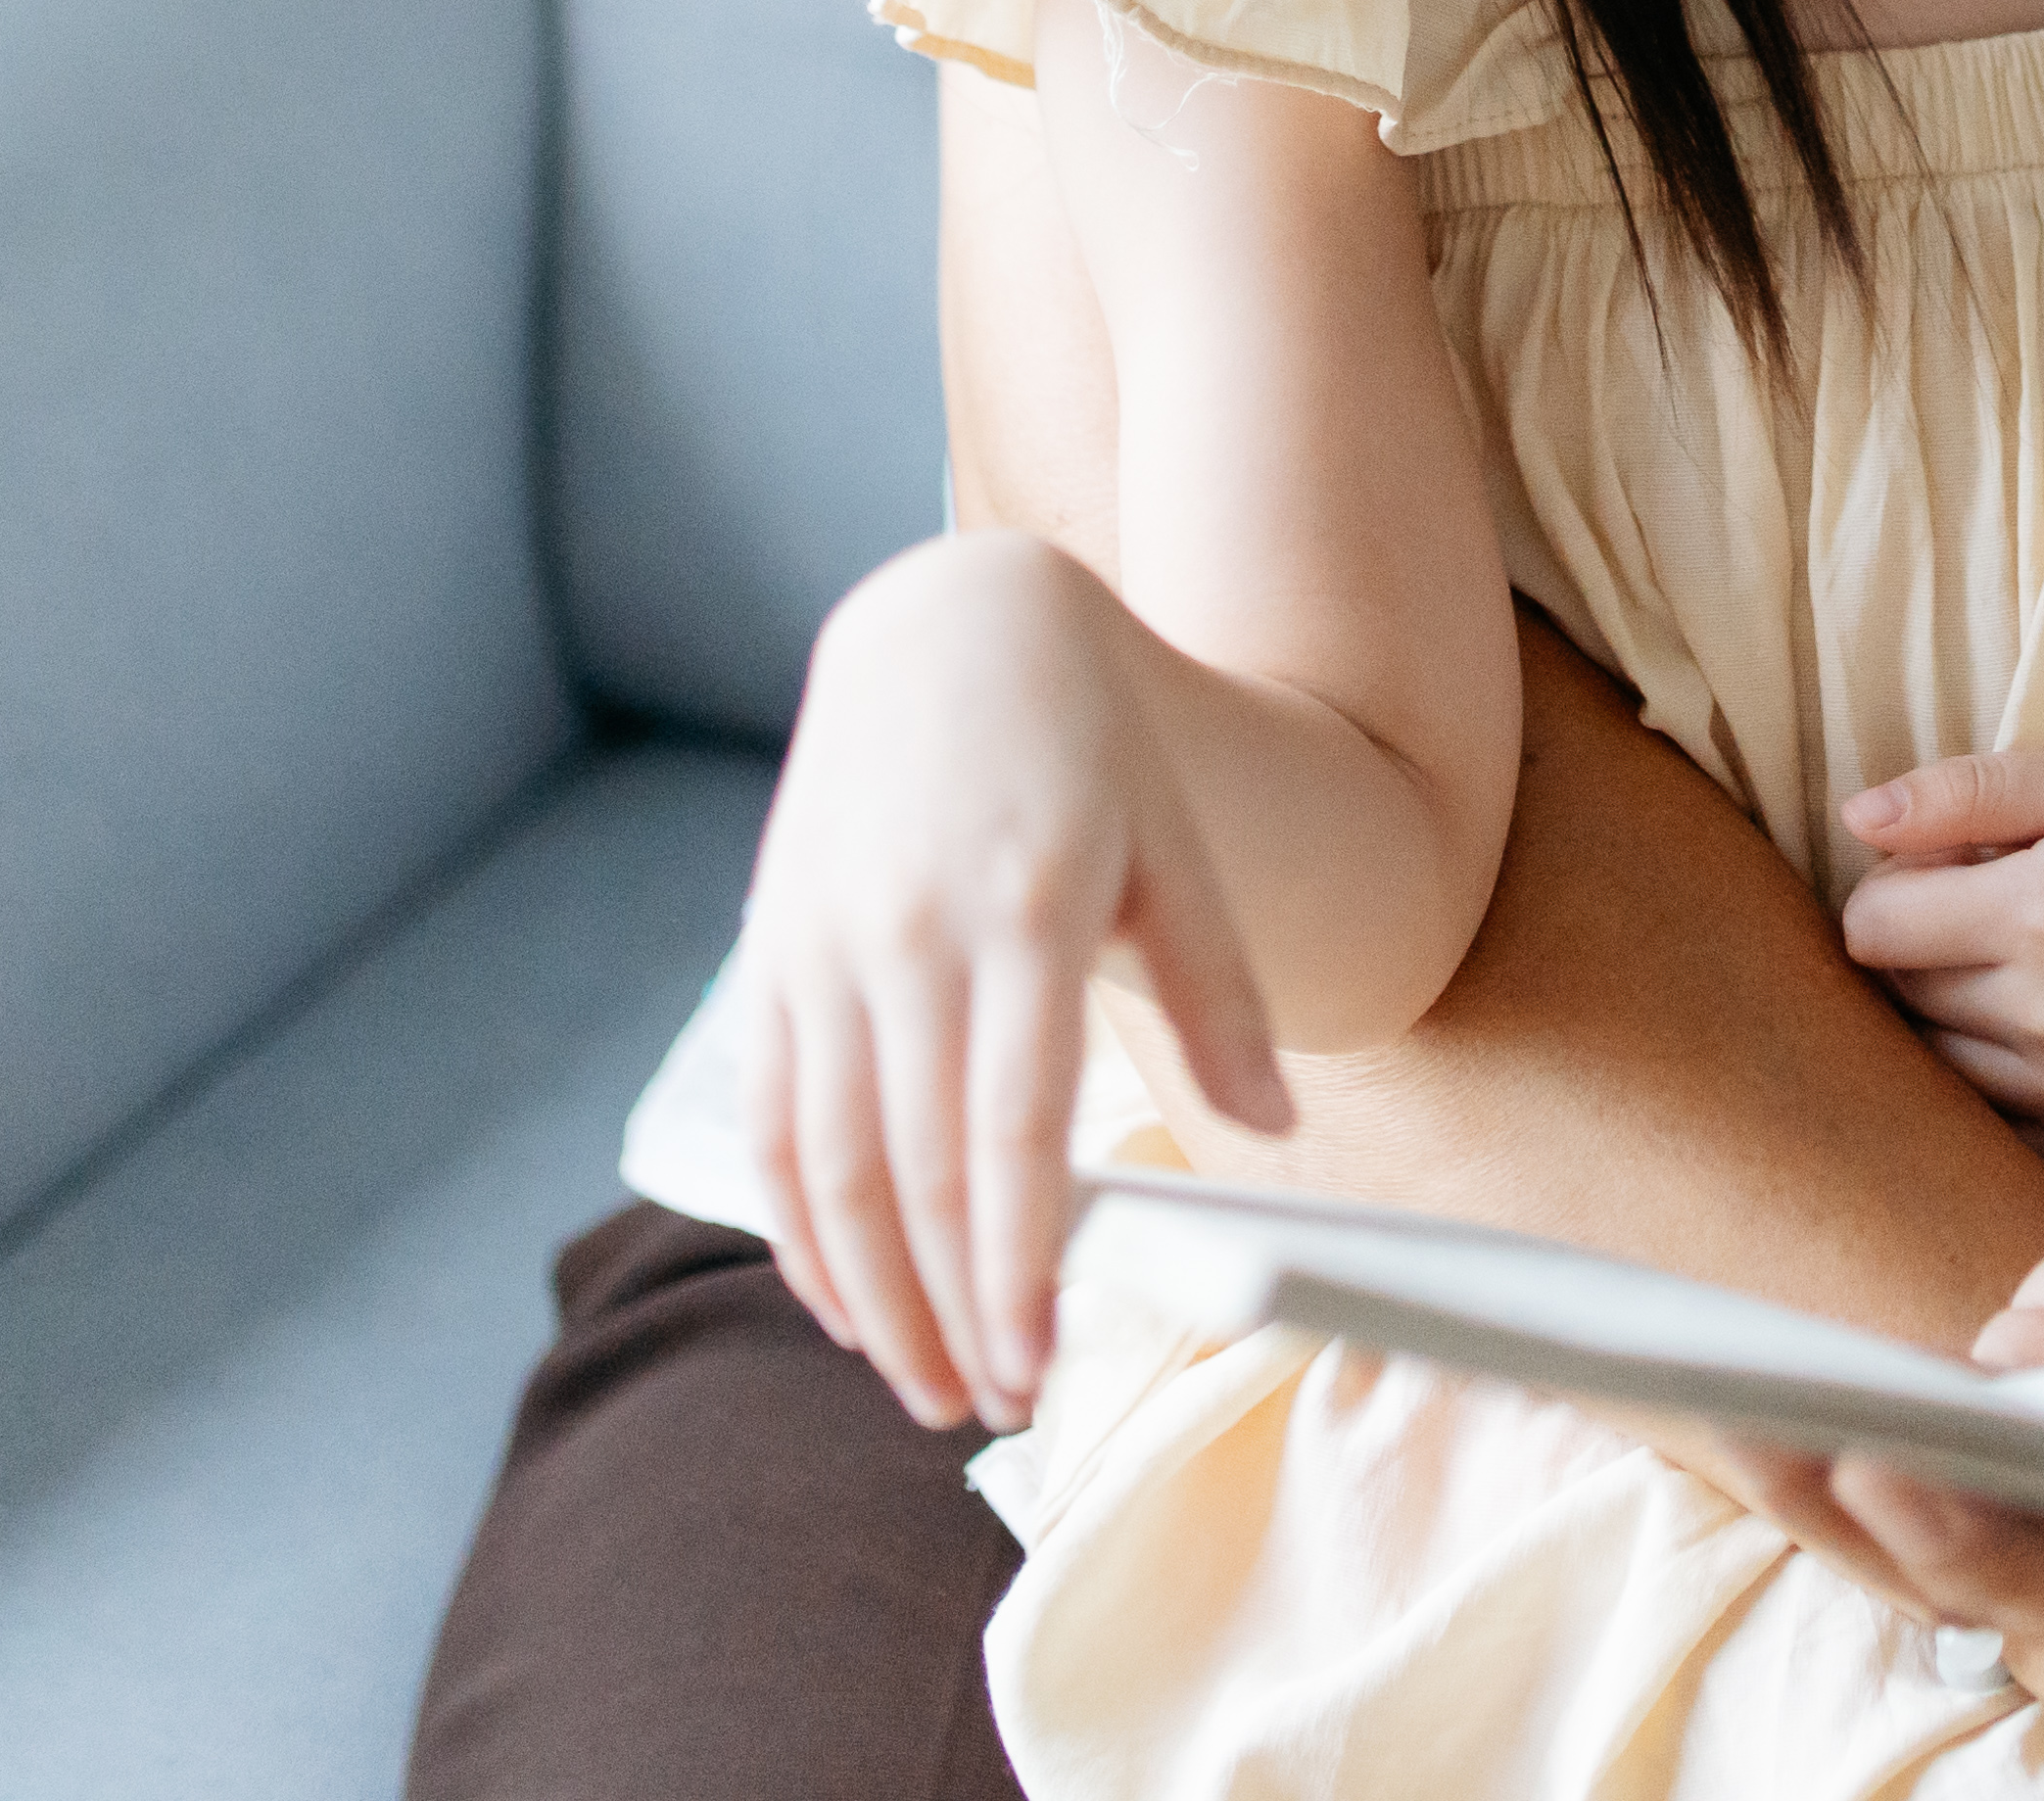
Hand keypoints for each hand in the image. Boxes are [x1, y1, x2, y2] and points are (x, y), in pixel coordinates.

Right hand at [726, 531, 1285, 1435]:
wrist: (946, 632)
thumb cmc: (1087, 751)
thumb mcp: (1178, 850)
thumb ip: (1221, 996)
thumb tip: (1271, 1130)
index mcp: (1023, 911)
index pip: (1007, 1133)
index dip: (1014, 1268)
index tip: (1035, 1367)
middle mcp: (907, 934)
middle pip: (914, 1173)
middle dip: (947, 1312)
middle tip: (990, 1411)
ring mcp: (823, 948)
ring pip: (830, 1166)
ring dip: (869, 1297)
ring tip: (922, 1384)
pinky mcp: (772, 957)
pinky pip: (776, 1122)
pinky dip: (800, 1227)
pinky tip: (845, 1299)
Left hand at [1834, 749, 2043, 1169]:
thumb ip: (1969, 793)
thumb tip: (1855, 816)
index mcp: (2043, 915)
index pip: (1869, 927)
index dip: (1891, 886)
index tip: (1951, 864)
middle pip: (1896, 992)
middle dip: (1921, 942)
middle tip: (1998, 904)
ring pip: (1934, 1059)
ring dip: (1951, 1011)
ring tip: (2028, 959)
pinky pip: (1990, 1115)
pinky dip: (1996, 1072)